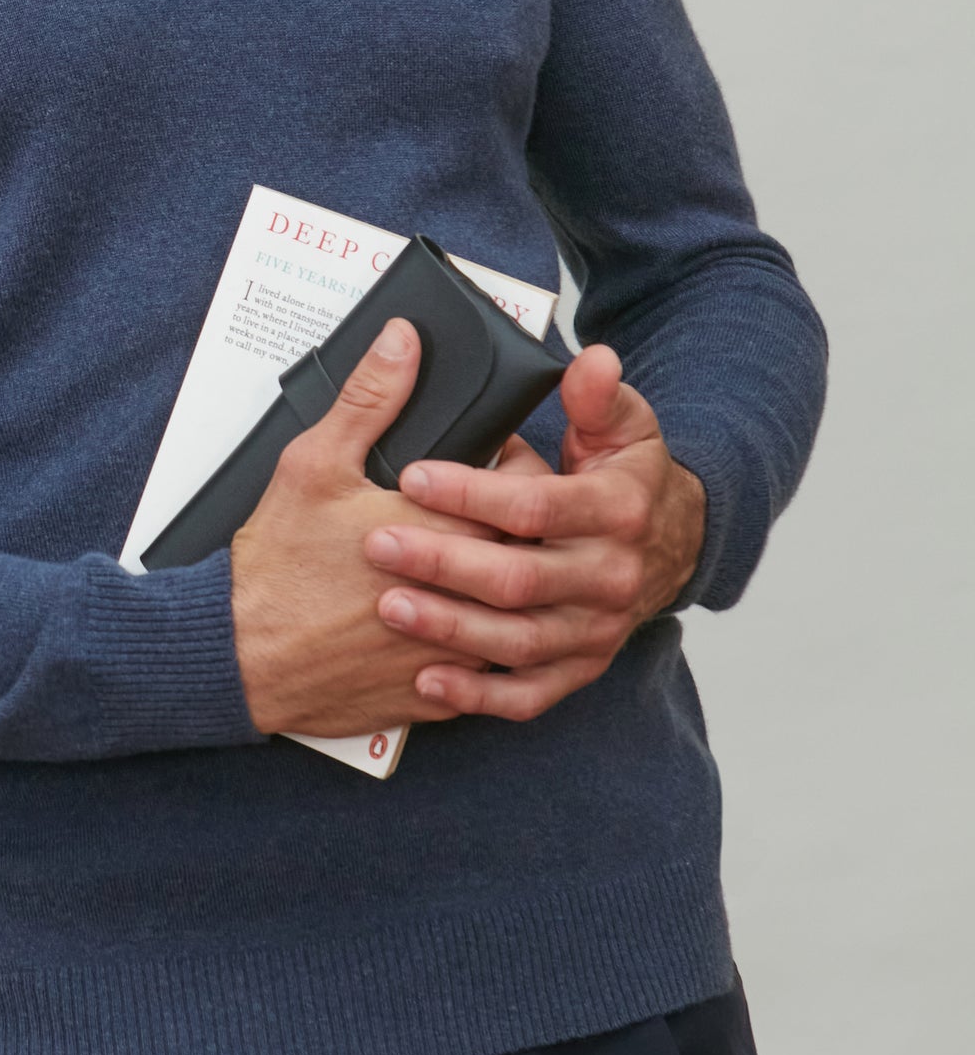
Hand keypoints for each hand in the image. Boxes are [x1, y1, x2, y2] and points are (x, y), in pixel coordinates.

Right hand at [230, 319, 502, 735]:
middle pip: (531, 558)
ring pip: (515, 621)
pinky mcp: (435, 698)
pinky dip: (472, 646)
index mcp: (450, 535)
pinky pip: (480, 675)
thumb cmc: (278, 561)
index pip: (529, 497)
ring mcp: (455, 657)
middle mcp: (468, 600)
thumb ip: (370, 398)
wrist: (241, 656)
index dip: (521, 474)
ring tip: (475, 566)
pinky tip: (450, 623)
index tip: (499, 465)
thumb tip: (404, 341)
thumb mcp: (315, 463)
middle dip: (516, 529)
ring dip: (501, 592)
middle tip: (485, 511)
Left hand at [367, 343, 706, 722]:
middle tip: (379, 545)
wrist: (675, 546)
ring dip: (451, 628)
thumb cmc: (628, 478)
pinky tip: (427, 682)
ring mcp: (595, 630)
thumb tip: (590, 360)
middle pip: (519, 578)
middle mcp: (610, 578)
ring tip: (390, 606)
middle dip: (445, 563)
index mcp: (616, 512)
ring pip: (518, 640)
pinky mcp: (580, 667)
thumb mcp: (623, 426)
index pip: (536, 506)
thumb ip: (597, 395)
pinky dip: (479, 695)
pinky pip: (529, 694)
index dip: (472, 493)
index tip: (413, 475)